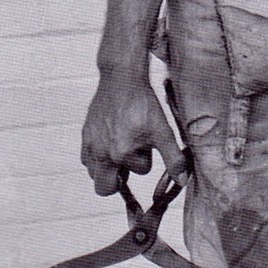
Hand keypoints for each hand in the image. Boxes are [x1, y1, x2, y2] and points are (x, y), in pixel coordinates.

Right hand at [81, 68, 187, 195]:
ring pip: (94, 173)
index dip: (147, 158)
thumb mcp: (163, 131)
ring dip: (107, 167)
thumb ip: (174, 159)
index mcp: (121, 153)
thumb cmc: (142, 104)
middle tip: (129, 158)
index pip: (139, 171)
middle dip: (118, 179)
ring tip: (120, 147)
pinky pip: (86, 158)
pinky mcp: (84, 134)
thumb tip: (182, 181)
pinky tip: (109, 141)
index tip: (147, 143)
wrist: (121, 79)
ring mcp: (90, 144)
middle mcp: (101, 152)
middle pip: (104, 188)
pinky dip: (97, 156)